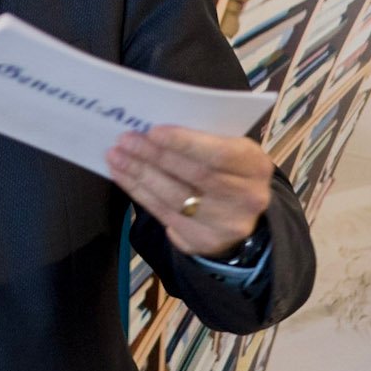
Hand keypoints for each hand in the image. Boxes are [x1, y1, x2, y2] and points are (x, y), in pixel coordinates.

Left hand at [106, 125, 272, 257]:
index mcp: (255, 166)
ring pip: (175, 197)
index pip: (219, 154)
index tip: (153, 131)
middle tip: (125, 140)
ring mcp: (226, 224)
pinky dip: (138, 192)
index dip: (185, 143)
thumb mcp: (228, 149)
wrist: (237, 215)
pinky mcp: (202, 241)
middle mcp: (247, 198)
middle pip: (195, 176)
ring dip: (140, 173)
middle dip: (155, 156)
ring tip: (116, 155)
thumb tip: (155, 129)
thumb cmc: (225, 170)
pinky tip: (121, 175)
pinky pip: (164, 213)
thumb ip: (203, 139)